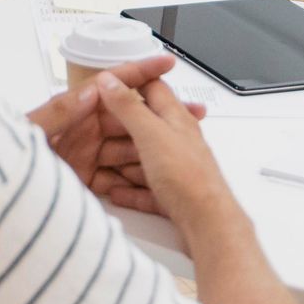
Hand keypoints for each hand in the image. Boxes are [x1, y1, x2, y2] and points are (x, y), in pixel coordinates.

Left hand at [28, 59, 196, 208]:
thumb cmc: (3, 156)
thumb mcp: (31, 131)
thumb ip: (60, 112)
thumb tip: (92, 91)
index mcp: (72, 109)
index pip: (112, 85)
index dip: (139, 72)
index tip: (166, 63)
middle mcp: (82, 129)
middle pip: (129, 118)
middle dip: (160, 116)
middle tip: (192, 115)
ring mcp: (85, 154)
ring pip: (129, 148)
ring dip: (154, 149)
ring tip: (183, 149)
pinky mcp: (83, 178)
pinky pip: (116, 176)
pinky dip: (136, 179)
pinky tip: (156, 179)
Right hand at [91, 68, 239, 231]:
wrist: (208, 224)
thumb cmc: (189, 177)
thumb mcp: (152, 134)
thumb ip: (130, 108)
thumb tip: (111, 82)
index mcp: (175, 119)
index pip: (153, 88)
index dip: (132, 79)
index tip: (110, 79)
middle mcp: (177, 140)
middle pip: (145, 126)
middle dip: (119, 127)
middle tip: (95, 126)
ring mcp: (175, 168)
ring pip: (144, 159)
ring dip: (122, 161)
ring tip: (101, 162)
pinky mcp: (172, 195)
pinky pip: (146, 189)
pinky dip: (130, 190)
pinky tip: (117, 193)